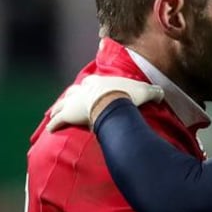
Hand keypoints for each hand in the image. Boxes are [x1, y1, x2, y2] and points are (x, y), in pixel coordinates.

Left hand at [47, 75, 163, 131]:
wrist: (112, 104)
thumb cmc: (127, 96)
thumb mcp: (145, 91)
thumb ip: (153, 92)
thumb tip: (161, 93)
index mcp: (99, 82)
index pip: (91, 81)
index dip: (90, 85)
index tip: (89, 87)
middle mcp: (84, 89)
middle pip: (73, 91)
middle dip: (70, 96)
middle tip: (68, 101)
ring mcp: (74, 101)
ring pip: (61, 104)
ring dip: (57, 109)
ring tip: (54, 114)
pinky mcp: (68, 115)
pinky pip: (57, 121)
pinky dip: (54, 124)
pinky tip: (50, 129)